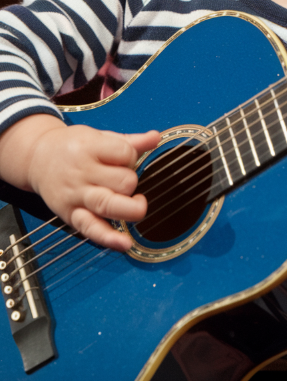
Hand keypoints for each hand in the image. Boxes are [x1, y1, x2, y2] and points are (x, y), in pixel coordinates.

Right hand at [0, 115, 158, 250]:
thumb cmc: (74, 147)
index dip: (132, 156)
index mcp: (91, 148)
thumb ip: (130, 141)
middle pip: (123, 181)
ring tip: (138, 205)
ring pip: (109, 205)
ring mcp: (77, 196)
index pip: (125, 153)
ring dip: (131, 209)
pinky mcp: (71, 216)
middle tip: (125, 180)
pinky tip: (125, 243)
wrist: (38, 158)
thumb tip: (156, 137)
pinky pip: (91, 229)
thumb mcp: (100, 137)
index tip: (126, 158)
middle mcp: (83, 173)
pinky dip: (109, 239)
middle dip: (132, 181)